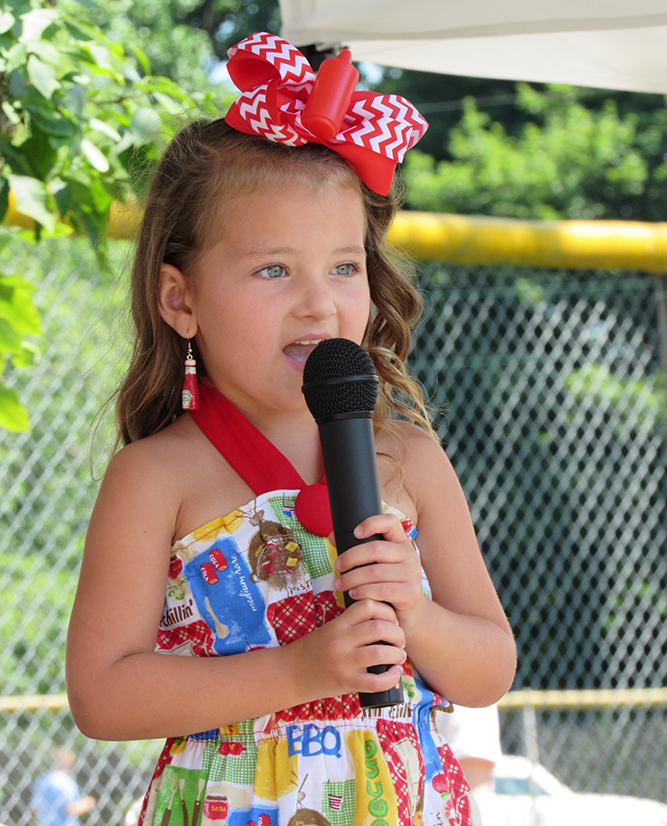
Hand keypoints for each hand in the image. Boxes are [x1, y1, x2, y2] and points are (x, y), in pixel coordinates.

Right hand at [295, 598, 405, 697]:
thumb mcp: (330, 629)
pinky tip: (394, 674)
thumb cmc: (314, 650)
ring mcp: (344, 662)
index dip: (386, 610)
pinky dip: (391, 677)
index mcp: (338, 624)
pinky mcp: (346, 683)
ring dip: (397, 654)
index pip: (368, 605)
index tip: (391, 620)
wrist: (290, 673)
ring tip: (399, 656)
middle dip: (397, 633)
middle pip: (379, 627)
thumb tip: (384, 620)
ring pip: (381, 653)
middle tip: (399, 639)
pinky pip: (376, 681)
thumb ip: (352, 623)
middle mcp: (341, 641)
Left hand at [332, 513, 425, 634]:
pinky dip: (363, 591)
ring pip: (376, 572)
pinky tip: (353, 594)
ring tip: (340, 584)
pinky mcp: (410, 593)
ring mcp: (412, 574)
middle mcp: (409, 555)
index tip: (355, 532)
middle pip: (377, 549)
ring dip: (352, 578)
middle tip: (338, 566)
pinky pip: (382, 590)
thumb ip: (356, 550)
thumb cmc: (387, 584)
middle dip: (351, 557)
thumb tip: (332, 536)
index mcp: (400, 542)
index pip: (391, 522)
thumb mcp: (375, 564)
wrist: (409, 613)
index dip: (372, 523)